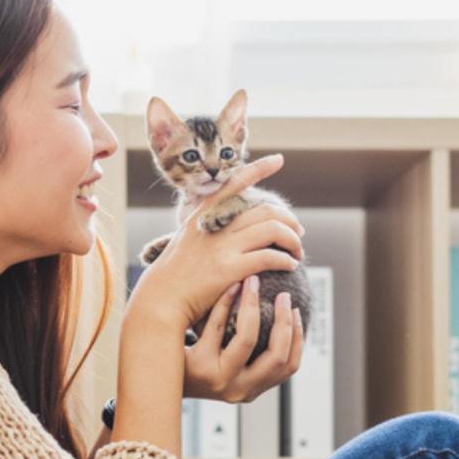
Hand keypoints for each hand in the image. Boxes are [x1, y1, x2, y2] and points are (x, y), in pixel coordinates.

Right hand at [126, 153, 304, 332]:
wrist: (160, 298)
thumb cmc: (175, 274)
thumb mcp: (186, 238)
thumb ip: (208, 227)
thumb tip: (232, 226)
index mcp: (204, 213)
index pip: (235, 182)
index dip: (259, 169)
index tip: (278, 159)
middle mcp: (215, 224)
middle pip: (266, 210)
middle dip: (289, 220)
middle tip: (298, 233)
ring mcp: (222, 245)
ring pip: (273, 230)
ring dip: (293, 241)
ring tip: (297, 252)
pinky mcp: (229, 268)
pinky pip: (270, 256)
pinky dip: (286, 259)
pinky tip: (290, 265)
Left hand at [184, 276, 303, 402]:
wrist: (161, 375)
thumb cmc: (199, 363)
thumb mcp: (230, 365)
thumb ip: (253, 352)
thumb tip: (283, 312)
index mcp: (253, 389)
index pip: (289, 367)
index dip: (297, 337)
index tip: (295, 311)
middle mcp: (240, 389)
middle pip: (277, 356)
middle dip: (283, 321)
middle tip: (283, 295)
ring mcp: (219, 379)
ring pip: (248, 339)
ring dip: (253, 306)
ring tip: (253, 282)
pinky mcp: (199, 366)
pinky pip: (218, 327)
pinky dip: (226, 303)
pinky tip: (229, 286)